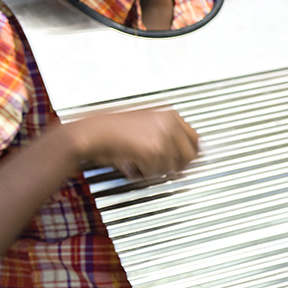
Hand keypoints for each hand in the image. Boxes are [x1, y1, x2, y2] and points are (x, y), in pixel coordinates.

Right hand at [63, 109, 198, 180]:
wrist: (92, 132)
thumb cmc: (109, 128)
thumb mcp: (140, 122)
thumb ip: (162, 132)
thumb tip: (177, 150)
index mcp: (168, 114)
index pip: (194, 137)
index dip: (189, 152)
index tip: (184, 160)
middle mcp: (169, 123)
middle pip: (190, 155)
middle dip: (177, 165)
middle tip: (162, 168)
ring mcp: (163, 137)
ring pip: (173, 167)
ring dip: (157, 169)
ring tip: (139, 162)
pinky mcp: (153, 152)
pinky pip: (157, 172)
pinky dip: (144, 173)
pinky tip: (132, 163)